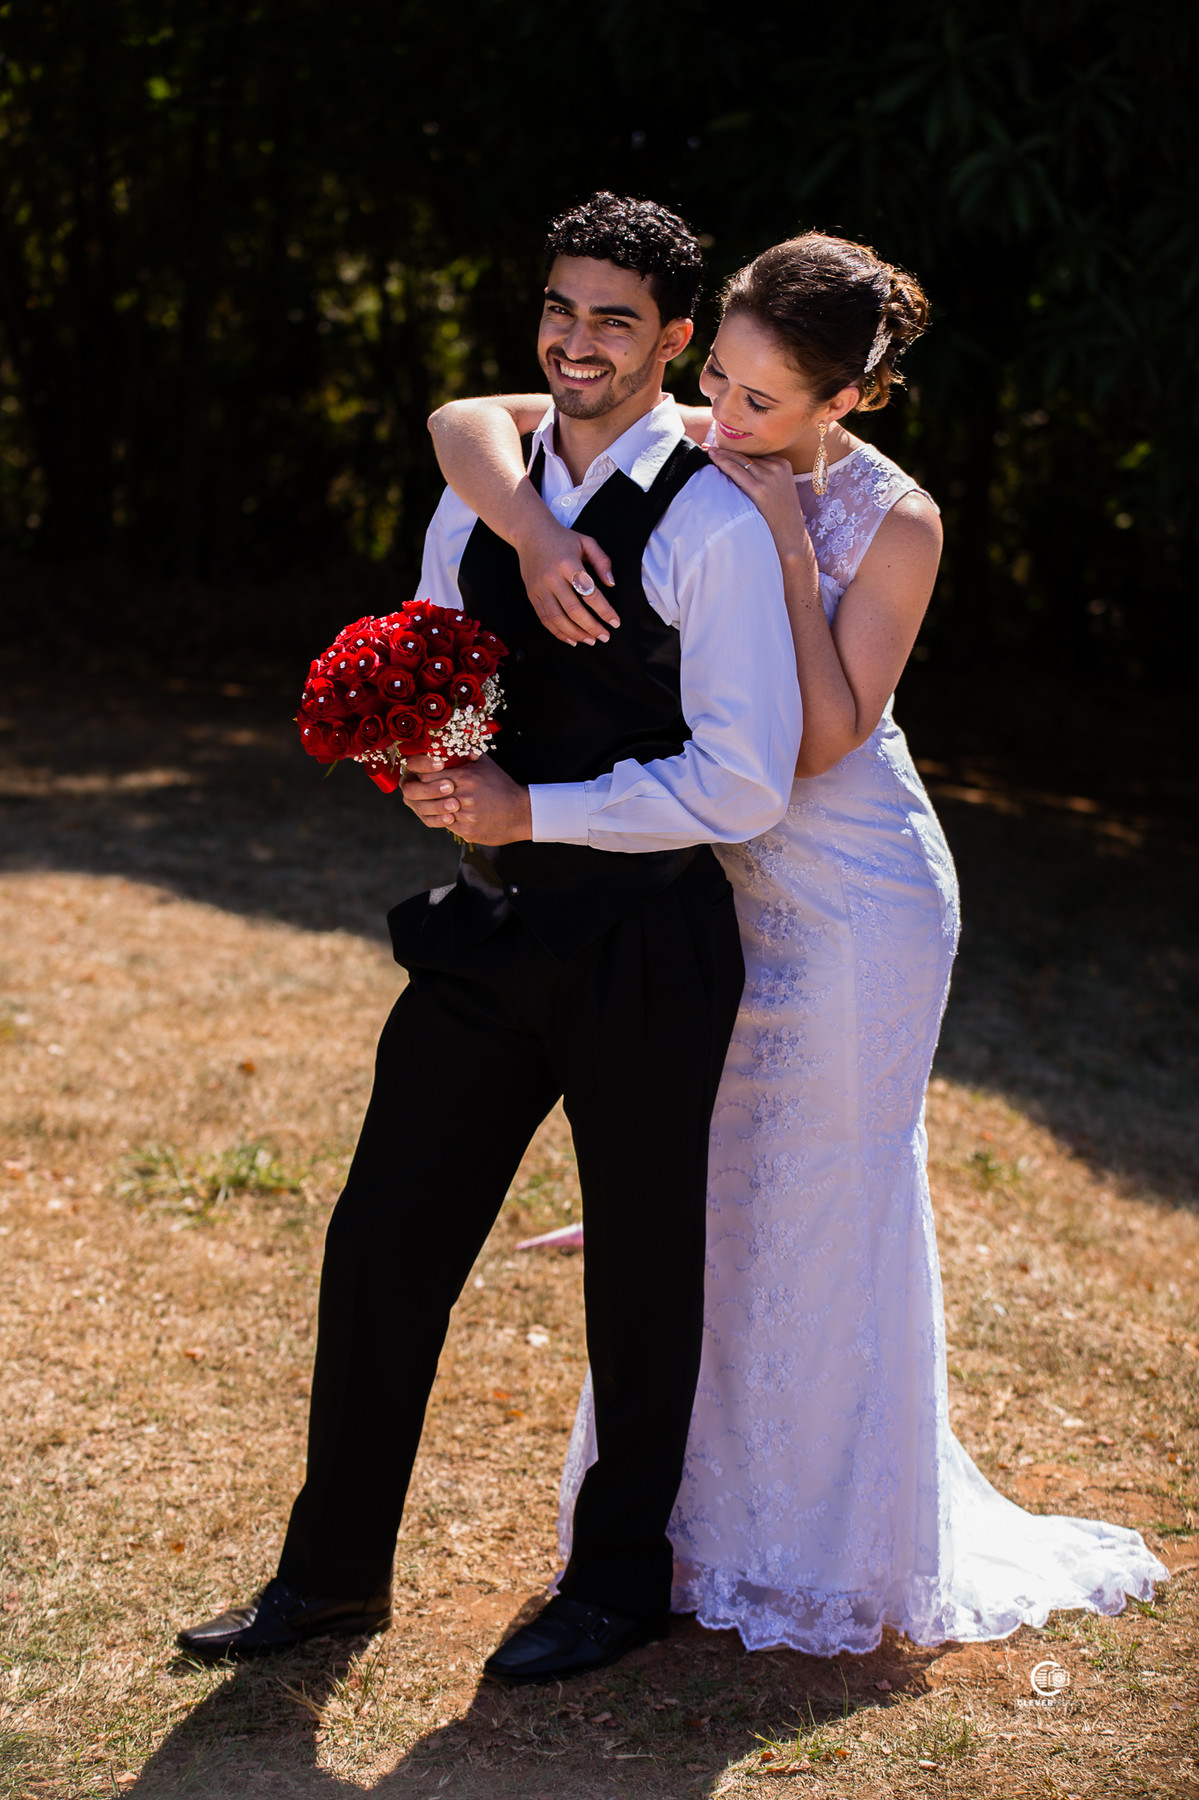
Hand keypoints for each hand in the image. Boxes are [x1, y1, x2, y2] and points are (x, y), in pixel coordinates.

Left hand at [401, 753, 531, 844]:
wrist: (521, 813)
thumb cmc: (502, 786)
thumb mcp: (487, 764)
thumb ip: (467, 752)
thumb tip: (452, 740)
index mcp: (466, 778)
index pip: (428, 776)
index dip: (423, 776)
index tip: (425, 776)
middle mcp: (464, 797)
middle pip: (428, 795)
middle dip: (425, 793)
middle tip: (426, 791)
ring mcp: (465, 816)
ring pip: (436, 812)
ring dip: (436, 808)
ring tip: (440, 803)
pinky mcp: (467, 831)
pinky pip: (447, 825)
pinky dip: (448, 820)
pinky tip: (454, 815)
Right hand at [514, 511, 619, 646]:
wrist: (530, 533)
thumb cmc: (562, 538)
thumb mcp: (587, 542)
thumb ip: (602, 561)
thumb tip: (611, 583)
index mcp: (568, 563)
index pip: (589, 593)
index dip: (604, 610)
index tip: (615, 622)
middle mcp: (552, 578)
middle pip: (573, 610)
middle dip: (591, 627)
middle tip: (605, 637)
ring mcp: (540, 588)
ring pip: (557, 618)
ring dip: (575, 633)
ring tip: (590, 640)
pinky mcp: (532, 595)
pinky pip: (544, 619)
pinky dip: (558, 632)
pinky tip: (571, 639)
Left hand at [707, 447, 816, 570]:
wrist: (790, 538)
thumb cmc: (781, 518)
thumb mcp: (779, 491)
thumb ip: (766, 478)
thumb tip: (743, 473)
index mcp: (783, 465)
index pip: (755, 454)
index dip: (736, 450)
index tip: (721, 447)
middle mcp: (777, 467)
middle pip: (746, 454)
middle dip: (726, 449)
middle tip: (708, 445)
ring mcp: (769, 477)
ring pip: (739, 460)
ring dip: (721, 454)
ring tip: (706, 450)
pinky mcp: (760, 489)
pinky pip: (736, 471)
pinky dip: (722, 462)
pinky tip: (712, 457)